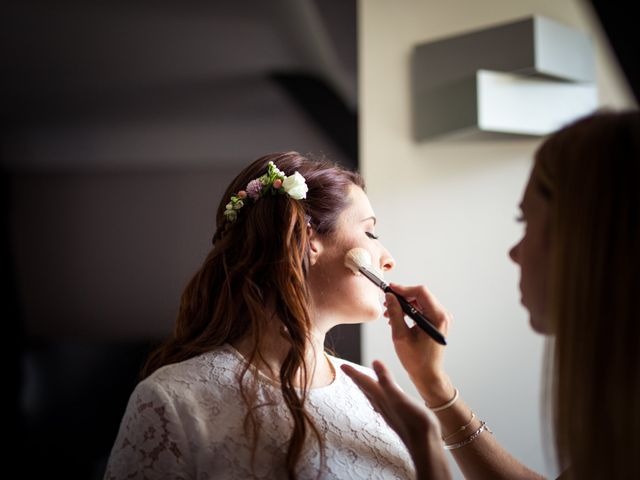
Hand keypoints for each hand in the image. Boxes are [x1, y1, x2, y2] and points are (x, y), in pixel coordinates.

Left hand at [341, 360, 451, 479]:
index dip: (353, 373)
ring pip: (372, 397)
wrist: (424, 446)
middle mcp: (382, 405)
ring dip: (366, 388)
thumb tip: (375, 362)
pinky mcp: (396, 418)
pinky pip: (381, 404)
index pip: (364, 382)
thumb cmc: (414, 421)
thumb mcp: (400, 397)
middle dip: (357, 379)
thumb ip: (387, 381)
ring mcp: (388, 413)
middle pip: (365, 389)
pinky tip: (381, 400)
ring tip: (362, 382)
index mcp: (382, 398)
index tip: (342, 366)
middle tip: (348, 371)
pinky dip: (377, 396)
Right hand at [385, 284, 452, 403]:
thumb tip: (390, 297)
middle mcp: (442, 316)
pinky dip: (409, 310)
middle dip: (402, 297)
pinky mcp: (436, 322)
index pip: (420, 292)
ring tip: (389, 313)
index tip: (389, 290)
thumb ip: (395, 314)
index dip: (403, 289)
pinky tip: (397, 317)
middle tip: (387, 301)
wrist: (427, 375)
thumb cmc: (416, 360)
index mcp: (437, 317)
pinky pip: (422, 309)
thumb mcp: (401, 336)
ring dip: (404, 304)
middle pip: (421, 295)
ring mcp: (440, 319)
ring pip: (420, 301)